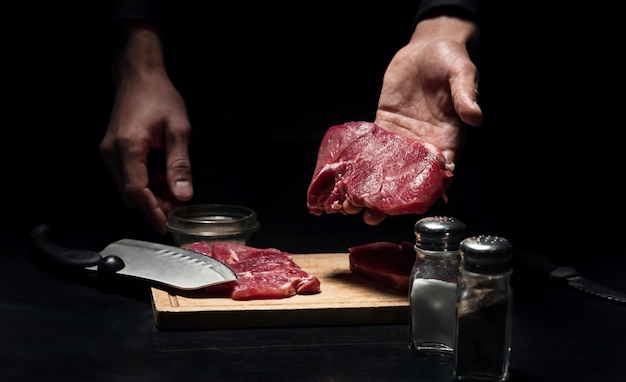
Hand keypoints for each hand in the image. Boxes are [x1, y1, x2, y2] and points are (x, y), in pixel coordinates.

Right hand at [100, 25, 192, 233]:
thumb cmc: (160, 97)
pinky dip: (145, 184)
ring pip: (127, 188)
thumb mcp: (178, 130)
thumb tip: (183, 196)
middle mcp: (112, 154)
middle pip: (129, 195)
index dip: (151, 212)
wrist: (138, 76)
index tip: (166, 227)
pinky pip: (127, 177)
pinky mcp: (112, 151)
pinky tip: (163, 177)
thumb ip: (179, 165)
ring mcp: (109, 153)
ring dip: (150, 196)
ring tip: (174, 191)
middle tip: (179, 208)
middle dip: (153, 206)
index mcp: (127, 148)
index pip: (136, 192)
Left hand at [347, 16, 482, 224]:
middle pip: (408, 178)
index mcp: (448, 137)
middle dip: (391, 199)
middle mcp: (424, 143)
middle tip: (372, 216)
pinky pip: (372, 149)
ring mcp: (403, 137)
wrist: (427, 47)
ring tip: (350, 206)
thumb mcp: (463, 73)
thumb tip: (476, 116)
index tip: (414, 206)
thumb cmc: (451, 60)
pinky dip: (359, 165)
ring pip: (387, 169)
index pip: (440, 171)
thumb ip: (466, 95)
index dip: (428, 189)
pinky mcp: (385, 126)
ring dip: (370, 188)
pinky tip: (343, 180)